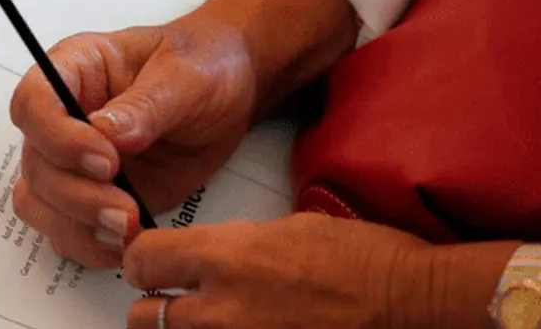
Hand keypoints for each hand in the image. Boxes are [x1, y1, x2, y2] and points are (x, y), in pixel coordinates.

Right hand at [9, 11, 258, 268]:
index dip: (58, 137)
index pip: (34, 102)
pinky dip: (88, 244)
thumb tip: (108, 133)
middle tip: (125, 209)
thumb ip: (145, 104)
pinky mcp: (93, 196)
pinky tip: (125, 242)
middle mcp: (63, 117)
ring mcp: (73, 161)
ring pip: (38, 201)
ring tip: (128, 228)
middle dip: (75, 194)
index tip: (107, 160)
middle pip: (35, 162)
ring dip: (76, 224)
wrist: (228, 91)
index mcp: (74, 69)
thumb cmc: (202, 64)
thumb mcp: (185, 74)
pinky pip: (66, 228)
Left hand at [122, 213, 432, 328]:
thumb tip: (202, 260)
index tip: (150, 262)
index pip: (141, 260)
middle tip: (172, 298)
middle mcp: (221, 308)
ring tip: (211, 317)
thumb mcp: (281, 230)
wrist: (407, 300)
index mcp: (225, 257)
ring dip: (185, 328)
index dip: (143, 260)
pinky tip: (242, 328)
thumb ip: (228, 247)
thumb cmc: (358, 258)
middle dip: (153, 304)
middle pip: (143, 316)